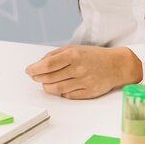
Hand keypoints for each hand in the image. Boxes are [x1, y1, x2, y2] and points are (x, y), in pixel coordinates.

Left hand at [25, 45, 142, 98]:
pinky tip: (58, 87)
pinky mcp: (89, 93)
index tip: (28, 70)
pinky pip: (68, 95)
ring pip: (57, 88)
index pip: (48, 64)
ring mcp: (84, 82)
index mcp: (73, 55)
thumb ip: (54, 55)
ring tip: (44, 82)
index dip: (35, 68)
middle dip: (38, 77)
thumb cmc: (92, 55)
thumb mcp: (73, 48)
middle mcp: (79, 69)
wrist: (116, 65)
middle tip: (34, 76)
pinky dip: (60, 92)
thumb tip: (38, 64)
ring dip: (47, 86)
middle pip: (50, 77)